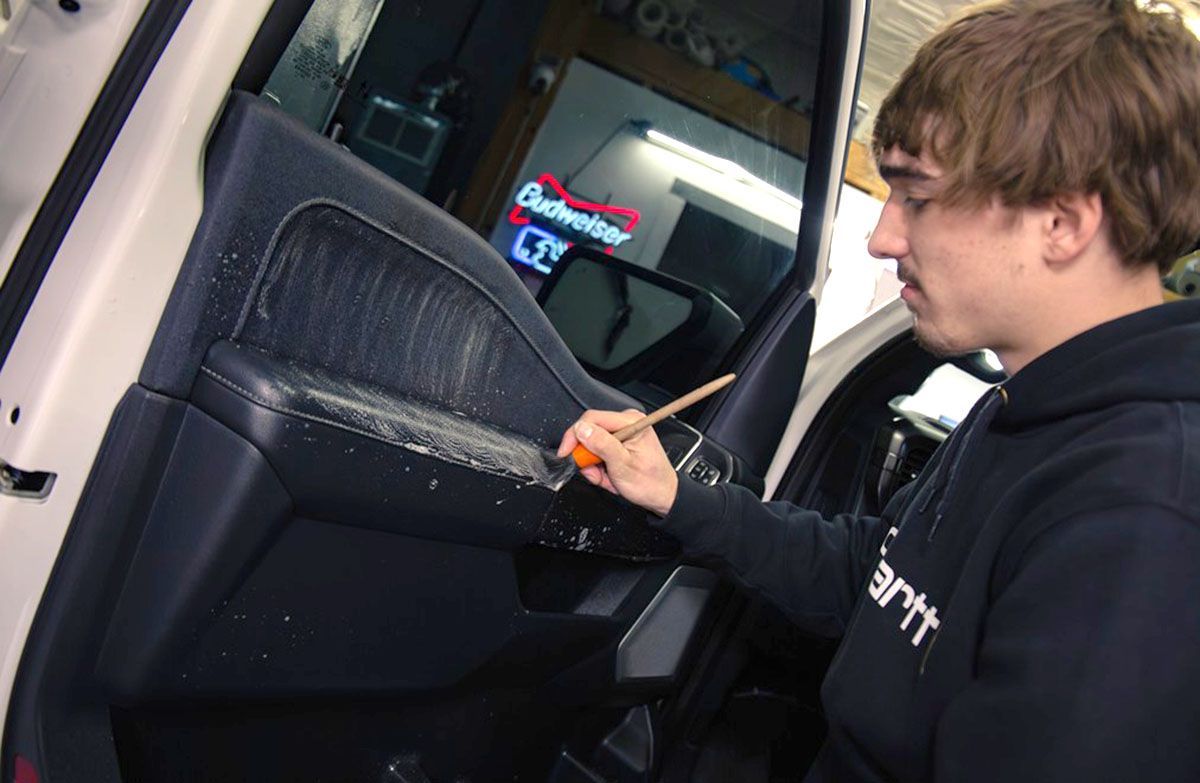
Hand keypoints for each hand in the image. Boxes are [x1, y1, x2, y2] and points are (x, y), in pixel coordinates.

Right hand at [556, 409, 679, 516]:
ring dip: (593, 465)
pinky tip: (609, 476)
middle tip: (593, 473)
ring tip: (606, 478)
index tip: (566, 452)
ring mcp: (622, 434)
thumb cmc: (650, 483)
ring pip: (591, 445)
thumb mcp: (622, 465)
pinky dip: (598, 467)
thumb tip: (582, 430)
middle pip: (589, 432)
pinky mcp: (617, 444)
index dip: (574, 436)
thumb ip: (602, 445)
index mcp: (630, 422)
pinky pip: (597, 452)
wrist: (662, 496)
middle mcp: (626, 423)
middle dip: (587, 456)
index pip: (592, 419)